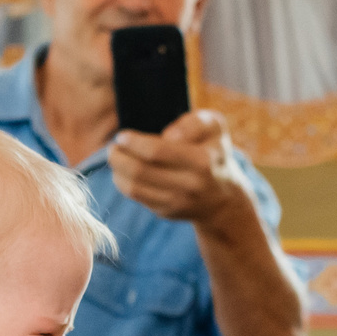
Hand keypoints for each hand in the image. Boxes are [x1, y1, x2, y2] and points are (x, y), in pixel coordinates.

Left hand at [108, 109, 244, 227]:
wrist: (223, 196)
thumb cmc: (213, 152)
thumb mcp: (214, 128)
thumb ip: (193, 122)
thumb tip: (167, 136)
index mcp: (201, 160)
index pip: (156, 152)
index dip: (133, 143)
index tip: (122, 135)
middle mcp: (190, 184)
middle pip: (139, 171)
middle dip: (118, 157)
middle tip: (113, 147)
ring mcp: (178, 202)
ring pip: (134, 187)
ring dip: (117, 171)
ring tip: (115, 158)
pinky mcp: (167, 212)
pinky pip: (137, 198)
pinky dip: (123, 184)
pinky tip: (123, 173)